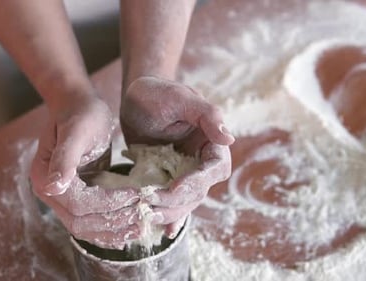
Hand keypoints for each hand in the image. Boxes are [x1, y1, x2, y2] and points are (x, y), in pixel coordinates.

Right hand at [30, 91, 139, 248]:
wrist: (78, 106)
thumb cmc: (80, 113)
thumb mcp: (76, 131)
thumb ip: (65, 159)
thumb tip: (54, 187)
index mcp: (44, 177)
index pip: (78, 204)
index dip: (108, 204)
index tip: (134, 196)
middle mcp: (50, 193)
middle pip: (80, 222)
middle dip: (113, 222)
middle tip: (142, 216)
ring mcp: (63, 198)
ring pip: (86, 227)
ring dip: (114, 231)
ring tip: (141, 227)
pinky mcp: (78, 198)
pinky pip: (92, 221)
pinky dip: (110, 228)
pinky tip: (129, 228)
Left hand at [120, 76, 233, 237]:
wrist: (136, 98)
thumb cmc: (158, 93)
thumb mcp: (180, 97)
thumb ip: (207, 114)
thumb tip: (229, 139)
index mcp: (211, 142)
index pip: (214, 168)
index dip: (197, 181)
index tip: (174, 188)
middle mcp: (202, 160)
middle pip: (200, 190)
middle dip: (177, 200)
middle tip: (150, 202)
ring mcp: (185, 171)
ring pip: (186, 200)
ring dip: (170, 211)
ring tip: (149, 216)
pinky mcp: (168, 178)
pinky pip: (174, 200)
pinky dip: (171, 216)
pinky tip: (165, 231)